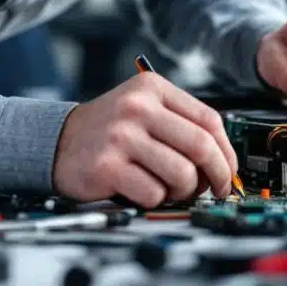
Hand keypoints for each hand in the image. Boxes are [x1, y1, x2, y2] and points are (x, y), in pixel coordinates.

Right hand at [52, 72, 238, 207]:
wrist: (57, 141)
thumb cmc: (109, 130)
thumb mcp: (143, 108)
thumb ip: (181, 124)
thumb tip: (224, 160)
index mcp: (152, 89)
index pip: (209, 120)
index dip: (227, 151)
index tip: (229, 170)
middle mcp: (137, 108)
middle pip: (201, 146)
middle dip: (217, 175)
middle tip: (215, 189)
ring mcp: (121, 136)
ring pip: (181, 174)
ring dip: (184, 190)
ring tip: (173, 189)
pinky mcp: (108, 166)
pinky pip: (154, 192)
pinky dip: (156, 198)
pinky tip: (143, 190)